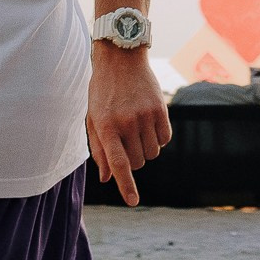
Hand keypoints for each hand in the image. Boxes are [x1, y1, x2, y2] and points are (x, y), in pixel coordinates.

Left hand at [85, 44, 170, 205]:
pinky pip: (165, 139)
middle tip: (125, 139)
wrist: (120, 58)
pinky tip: (149, 123)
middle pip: (138, 162)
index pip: (118, 163)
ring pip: (152, 153)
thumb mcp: (93, 118)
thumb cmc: (103, 92)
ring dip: (146, 148)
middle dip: (133, 158)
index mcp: (106, 126)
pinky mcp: (160, 108)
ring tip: (136, 128)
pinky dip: (159, 139)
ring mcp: (145, 115)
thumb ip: (99, 150)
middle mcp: (126, 122)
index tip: (133, 202)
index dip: (126, 185)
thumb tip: (107, 178)